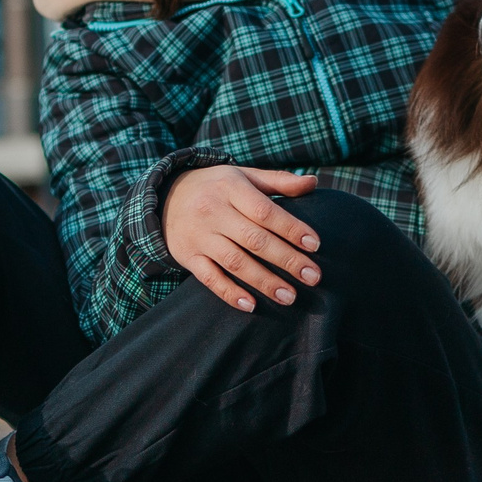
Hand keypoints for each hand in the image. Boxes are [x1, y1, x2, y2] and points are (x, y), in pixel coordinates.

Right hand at [165, 166, 323, 311]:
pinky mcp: (188, 256)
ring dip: (264, 282)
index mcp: (231, 188)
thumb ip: (279, 181)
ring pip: (235, 262)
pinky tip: (251, 305)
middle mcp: (213, 212)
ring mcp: (200, 236)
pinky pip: (210, 278)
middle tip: (313, 277)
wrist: (166, 196)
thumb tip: (313, 183)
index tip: (315, 245)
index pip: (266, 211)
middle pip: (255, 239)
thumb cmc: (217, 187)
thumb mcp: (244, 176)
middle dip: (286, 260)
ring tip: (290, 297)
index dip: (291, 228)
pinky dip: (229, 293)